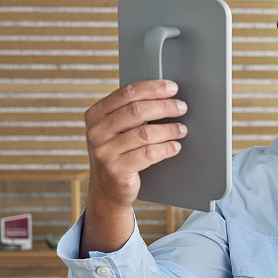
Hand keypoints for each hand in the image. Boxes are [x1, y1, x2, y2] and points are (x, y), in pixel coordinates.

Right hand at [80, 79, 187, 253]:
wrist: (108, 189)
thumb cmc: (119, 152)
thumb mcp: (116, 130)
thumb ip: (131, 112)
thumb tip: (166, 94)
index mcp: (95, 115)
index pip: (126, 93)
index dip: (152, 88)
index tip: (172, 87)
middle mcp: (96, 132)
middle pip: (137, 111)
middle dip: (165, 107)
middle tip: (182, 107)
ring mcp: (104, 152)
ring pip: (145, 133)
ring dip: (169, 129)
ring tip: (182, 129)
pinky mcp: (117, 170)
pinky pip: (149, 154)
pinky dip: (166, 149)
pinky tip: (175, 146)